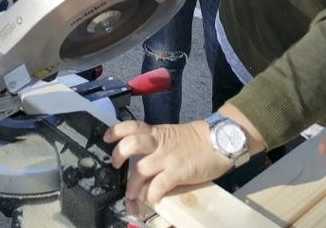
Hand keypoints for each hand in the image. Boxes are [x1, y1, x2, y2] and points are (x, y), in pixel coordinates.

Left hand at [104, 119, 231, 206]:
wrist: (219, 142)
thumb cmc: (196, 141)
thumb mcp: (172, 137)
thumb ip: (156, 145)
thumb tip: (141, 160)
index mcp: (157, 133)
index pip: (131, 126)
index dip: (116, 131)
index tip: (106, 138)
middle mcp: (159, 143)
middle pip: (131, 144)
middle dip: (118, 156)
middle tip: (115, 166)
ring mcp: (168, 158)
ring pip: (140, 169)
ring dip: (132, 186)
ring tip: (131, 195)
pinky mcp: (178, 172)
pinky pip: (159, 185)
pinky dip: (152, 195)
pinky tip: (152, 200)